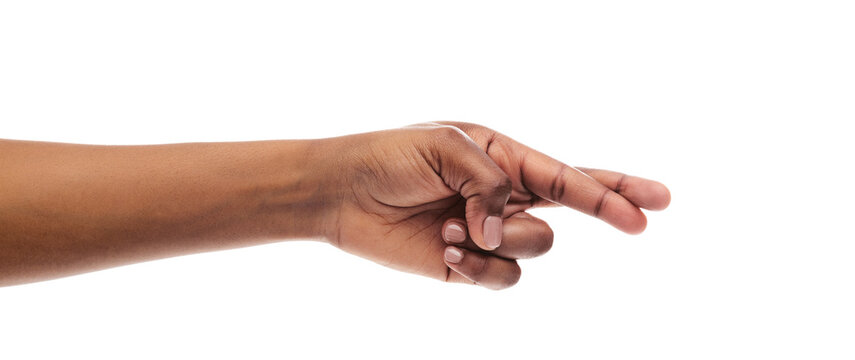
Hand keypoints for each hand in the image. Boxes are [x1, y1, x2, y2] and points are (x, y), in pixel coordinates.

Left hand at [320, 122, 669, 288]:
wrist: (343, 194)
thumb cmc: (390, 158)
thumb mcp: (446, 149)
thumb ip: (489, 184)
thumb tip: (502, 229)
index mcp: (503, 158)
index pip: (568, 173)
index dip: (613, 189)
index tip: (655, 202)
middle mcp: (504, 195)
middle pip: (574, 207)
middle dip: (612, 208)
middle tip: (644, 219)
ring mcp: (489, 232)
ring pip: (535, 247)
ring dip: (498, 238)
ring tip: (452, 225)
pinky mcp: (469, 266)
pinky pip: (502, 277)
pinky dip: (479, 265)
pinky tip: (447, 248)